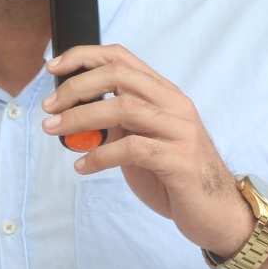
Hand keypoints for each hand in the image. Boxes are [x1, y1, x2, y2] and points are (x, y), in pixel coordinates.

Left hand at [42, 44, 253, 257]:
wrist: (218, 212)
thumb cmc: (174, 175)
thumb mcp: (140, 141)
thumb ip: (114, 124)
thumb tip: (71, 114)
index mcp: (164, 94)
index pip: (122, 58)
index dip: (84, 56)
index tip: (54, 67)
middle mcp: (174, 105)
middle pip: (119, 76)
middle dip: (76, 87)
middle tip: (49, 107)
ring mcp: (180, 131)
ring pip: (124, 108)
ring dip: (81, 118)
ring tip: (55, 131)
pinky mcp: (180, 160)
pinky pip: (132, 149)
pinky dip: (100, 155)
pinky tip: (82, 166)